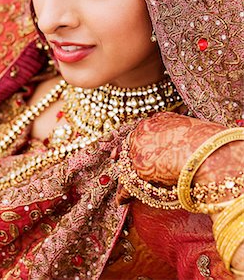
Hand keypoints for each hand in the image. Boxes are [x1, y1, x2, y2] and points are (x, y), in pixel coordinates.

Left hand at [116, 112, 241, 203]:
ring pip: (126, 166)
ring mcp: (139, 152)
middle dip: (123, 154)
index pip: (140, 131)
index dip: (135, 139)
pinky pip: (127, 185)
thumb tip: (181, 131)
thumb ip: (177, 127)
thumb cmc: (206, 142)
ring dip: (124, 178)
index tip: (130, 144)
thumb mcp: (187, 125)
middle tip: (116, 159)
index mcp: (155, 122)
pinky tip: (121, 201)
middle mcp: (143, 133)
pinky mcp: (139, 171)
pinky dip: (123, 195)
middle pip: (128, 146)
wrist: (207, 154)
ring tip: (121, 189)